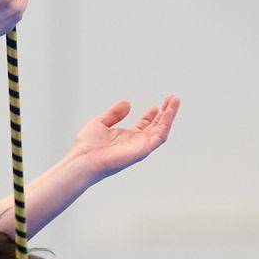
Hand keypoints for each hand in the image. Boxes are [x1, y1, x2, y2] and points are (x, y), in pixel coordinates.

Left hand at [65, 96, 180, 181]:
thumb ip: (114, 114)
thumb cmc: (87, 147)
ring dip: (170, 115)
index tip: (157, 105)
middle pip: (156, 126)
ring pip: (161, 130)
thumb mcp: (100, 122)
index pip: (145, 125)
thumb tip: (127, 103)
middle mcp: (135, 142)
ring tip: (175, 100)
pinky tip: (169, 112)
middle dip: (165, 112)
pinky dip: (166, 123)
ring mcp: (140, 147)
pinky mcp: (142, 150)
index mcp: (126, 137)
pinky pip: (159, 137)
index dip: (152, 114)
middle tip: (172, 98)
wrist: (83, 160)